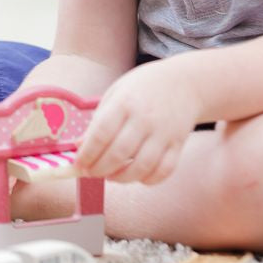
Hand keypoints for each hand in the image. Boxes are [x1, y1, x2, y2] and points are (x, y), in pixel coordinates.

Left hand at [75, 61, 198, 183]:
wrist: (185, 82)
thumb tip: (79, 146)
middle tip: (90, 173)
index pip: (101, 133)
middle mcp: (145, 118)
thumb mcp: (117, 93)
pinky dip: (149, 180)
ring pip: (142, 167)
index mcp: (125, 102)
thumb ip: (98, 120)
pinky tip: (137, 176)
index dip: (87, 153)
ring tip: (110, 176)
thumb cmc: (143, 88)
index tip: (77, 165)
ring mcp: (164, 132)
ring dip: (122, 178)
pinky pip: (164, 170)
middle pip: (119, 153)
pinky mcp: (179, 144)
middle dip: (99, 169)